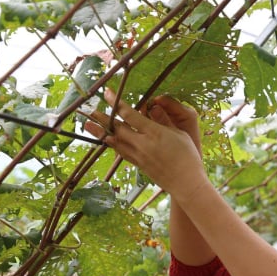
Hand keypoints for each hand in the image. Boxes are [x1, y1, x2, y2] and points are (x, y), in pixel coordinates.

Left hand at [84, 90, 208, 198]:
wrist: (186, 183)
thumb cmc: (188, 156)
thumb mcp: (179, 133)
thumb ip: (163, 120)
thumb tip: (152, 106)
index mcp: (154, 132)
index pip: (129, 114)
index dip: (116, 102)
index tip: (107, 92)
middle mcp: (142, 144)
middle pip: (117, 128)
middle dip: (102, 118)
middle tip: (89, 110)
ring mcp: (139, 156)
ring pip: (115, 141)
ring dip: (101, 132)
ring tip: (88, 125)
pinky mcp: (138, 165)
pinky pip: (121, 152)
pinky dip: (112, 145)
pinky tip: (106, 141)